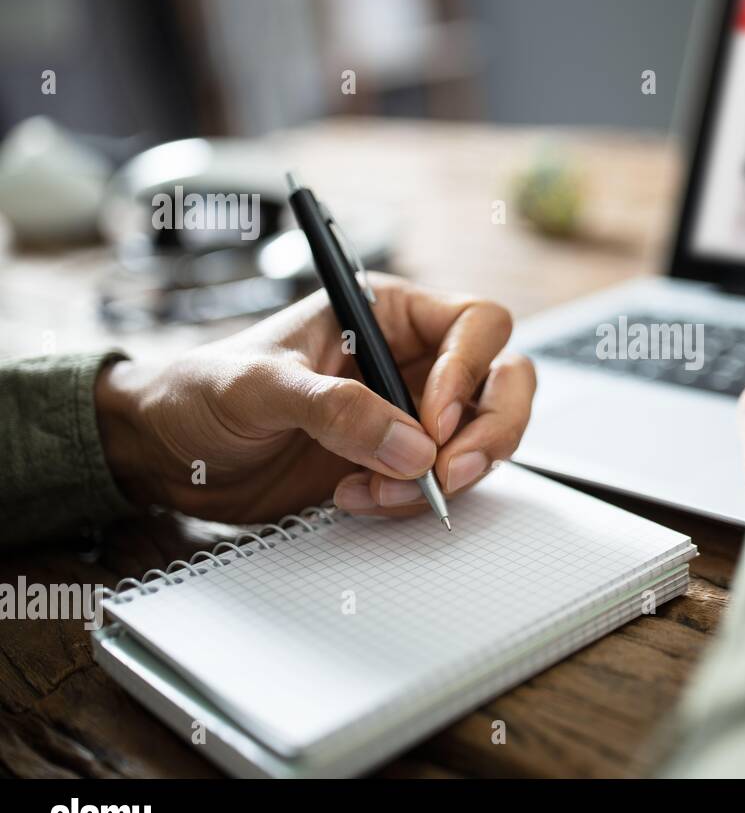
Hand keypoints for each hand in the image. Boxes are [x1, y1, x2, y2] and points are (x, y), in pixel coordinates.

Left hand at [96, 273, 535, 522]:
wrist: (171, 455)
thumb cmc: (205, 391)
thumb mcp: (261, 386)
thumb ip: (336, 410)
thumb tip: (412, 447)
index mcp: (390, 312)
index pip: (477, 324)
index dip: (470, 370)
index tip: (434, 421)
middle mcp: (415, 359)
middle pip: (504, 381)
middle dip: (489, 431)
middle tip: (449, 472)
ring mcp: (414, 414)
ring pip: (485, 437)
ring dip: (450, 474)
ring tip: (382, 491)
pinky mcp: (402, 462)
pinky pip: (444, 481)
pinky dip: (414, 500)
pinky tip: (358, 498)